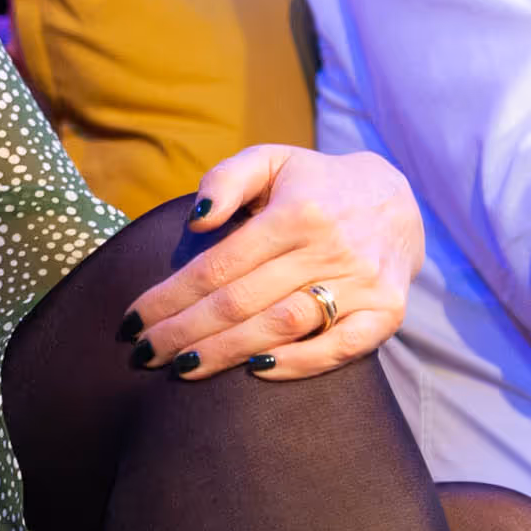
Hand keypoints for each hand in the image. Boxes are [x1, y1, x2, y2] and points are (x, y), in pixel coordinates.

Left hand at [125, 145, 423, 379]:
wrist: (397, 200)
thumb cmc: (314, 184)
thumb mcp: (270, 160)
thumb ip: (226, 180)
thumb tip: (195, 222)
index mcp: (297, 210)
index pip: (218, 265)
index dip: (170, 297)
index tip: (133, 321)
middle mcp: (331, 247)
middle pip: (242, 302)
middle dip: (184, 332)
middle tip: (144, 354)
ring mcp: (362, 283)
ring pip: (283, 327)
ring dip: (227, 353)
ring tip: (182, 368)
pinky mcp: (388, 312)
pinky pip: (341, 348)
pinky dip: (299, 363)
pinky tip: (255, 369)